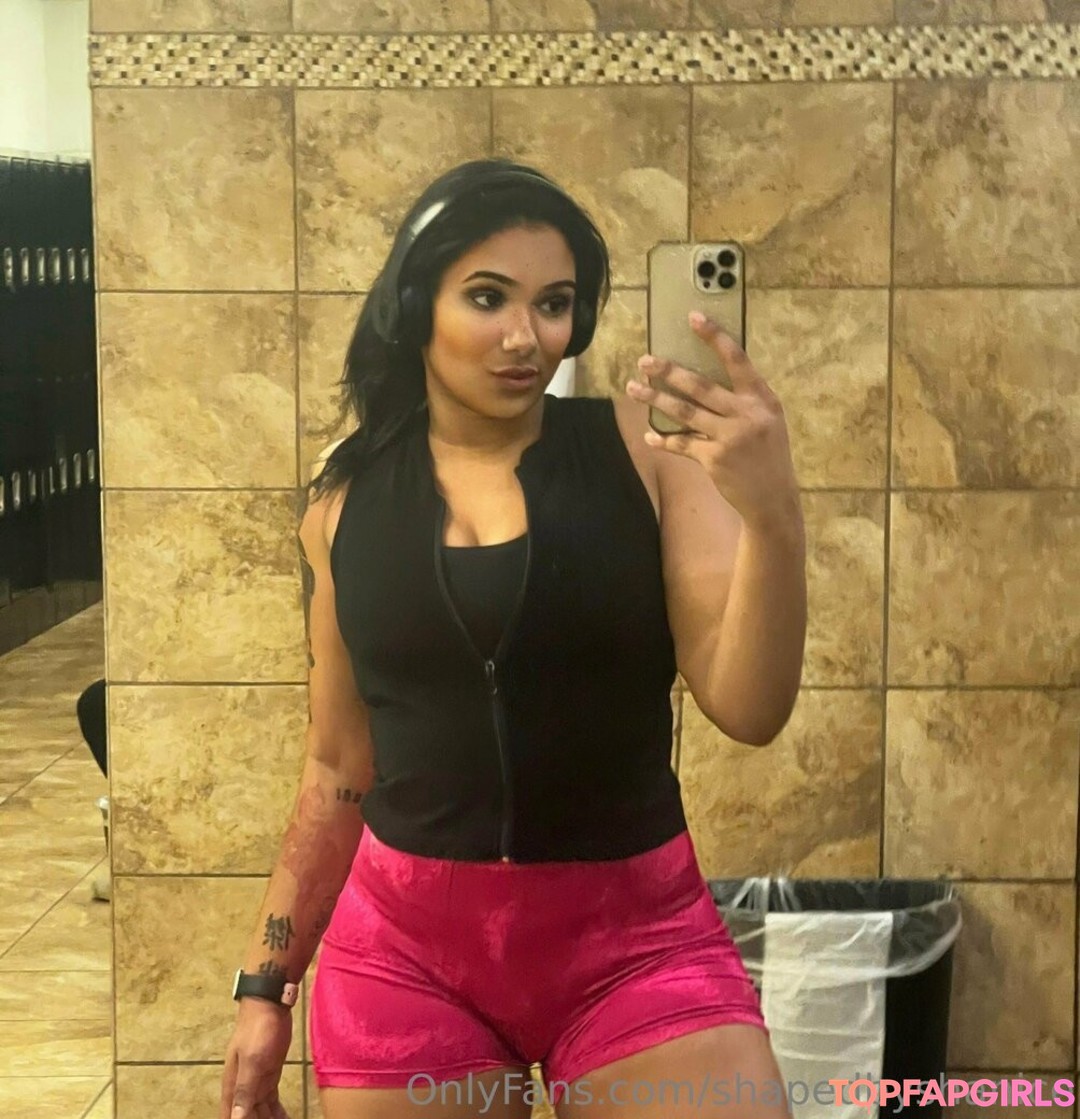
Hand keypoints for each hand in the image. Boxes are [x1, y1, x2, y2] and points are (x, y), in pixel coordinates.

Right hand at [220, 1000, 293, 1118]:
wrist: (269, 1004)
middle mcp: (242, 1088)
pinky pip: (271, 1101)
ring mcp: (257, 1081)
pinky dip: (276, 1113)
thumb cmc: (257, 1030)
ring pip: (259, 1112)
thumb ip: (244, 1089)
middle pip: (247, 1117)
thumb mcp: (252, 1060)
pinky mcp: (270, 1074)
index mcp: (233, 1087)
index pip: (231, 1117)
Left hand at [626, 311, 800, 532]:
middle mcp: (746, 414)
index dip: (714, 337)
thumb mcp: (768, 421)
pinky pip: (681, 444)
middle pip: (700, 385)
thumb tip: (707, 380)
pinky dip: (663, 440)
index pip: (737, 359)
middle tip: (644, 361)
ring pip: (684, 412)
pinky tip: (648, 436)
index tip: (693, 317)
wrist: (774, 500)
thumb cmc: (769, 456)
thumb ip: (744, 401)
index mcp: (762, 399)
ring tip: (634, 388)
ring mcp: (729, 437)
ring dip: (655, 399)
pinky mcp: (713, 459)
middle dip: (668, 371)